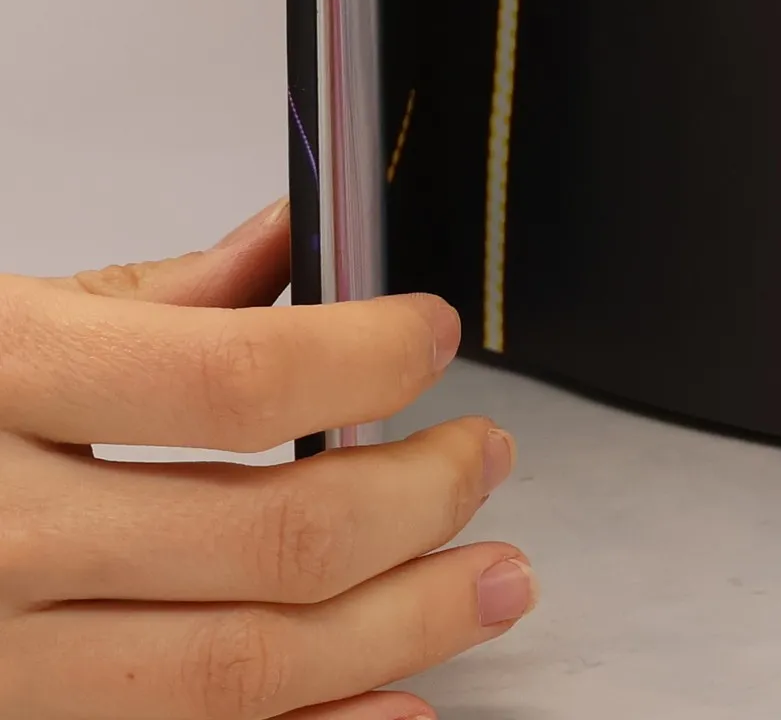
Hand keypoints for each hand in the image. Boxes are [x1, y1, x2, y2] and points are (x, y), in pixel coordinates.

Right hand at [0, 203, 533, 719]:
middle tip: (484, 459)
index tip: (430, 336)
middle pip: (267, 536)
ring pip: (240, 666)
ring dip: (401, 623)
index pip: (235, 376)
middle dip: (419, 498)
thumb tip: (306, 236)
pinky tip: (394, 696)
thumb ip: (162, 290)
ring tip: (488, 579)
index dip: (367, 358)